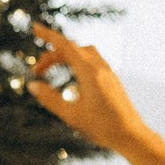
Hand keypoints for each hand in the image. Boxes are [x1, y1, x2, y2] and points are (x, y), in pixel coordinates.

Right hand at [26, 24, 151, 157]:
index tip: (35, 28)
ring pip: (83, 52)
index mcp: (89, 72)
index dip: (48, 35)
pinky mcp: (112, 79)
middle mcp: (100, 67)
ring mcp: (108, 72)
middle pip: (72, 49)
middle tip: (38, 71)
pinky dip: (78, 61)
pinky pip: (92, 60)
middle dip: (52, 55)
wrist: (132, 136)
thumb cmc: (103, 127)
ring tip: (54, 69)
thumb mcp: (71, 115)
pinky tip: (74, 76)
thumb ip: (50, 99)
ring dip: (66, 56)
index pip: (64, 45)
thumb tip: (32, 85)